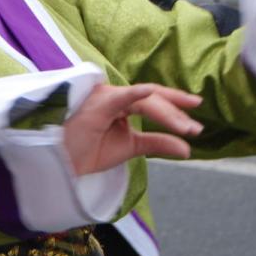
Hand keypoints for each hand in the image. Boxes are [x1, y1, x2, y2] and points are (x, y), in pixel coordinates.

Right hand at [63, 83, 202, 175]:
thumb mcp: (129, 147)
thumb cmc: (85, 151)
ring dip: (167, 114)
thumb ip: (156, 143)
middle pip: (153, 99)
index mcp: (120, 102)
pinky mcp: (98, 104)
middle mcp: (115, 95)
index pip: (153, 100)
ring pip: (145, 100)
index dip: (176, 105)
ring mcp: (106, 97)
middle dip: (177, 112)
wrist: (59, 163)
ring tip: (187, 128)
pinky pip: (120, 97)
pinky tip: (149, 92)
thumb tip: (187, 149)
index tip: (197, 115)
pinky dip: (136, 93)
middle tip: (196, 128)